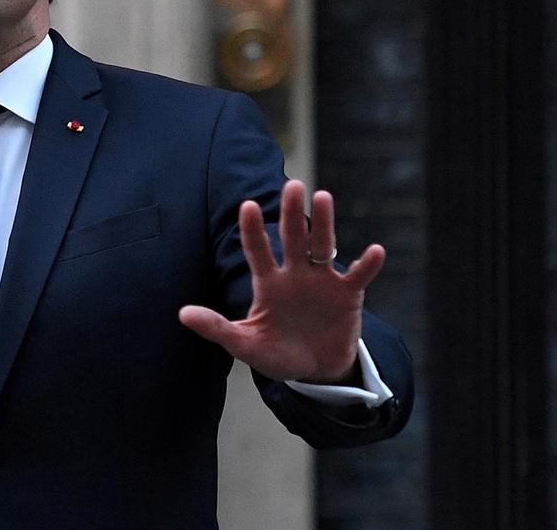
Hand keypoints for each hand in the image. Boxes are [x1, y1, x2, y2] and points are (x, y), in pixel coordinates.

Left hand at [177, 179, 385, 383]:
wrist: (314, 371)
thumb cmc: (276, 354)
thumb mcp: (244, 344)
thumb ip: (217, 328)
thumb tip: (182, 313)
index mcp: (267, 283)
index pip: (257, 250)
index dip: (253, 230)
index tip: (247, 206)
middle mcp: (295, 274)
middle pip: (292, 238)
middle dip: (291, 213)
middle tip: (293, 185)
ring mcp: (322, 281)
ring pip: (323, 246)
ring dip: (324, 224)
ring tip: (323, 197)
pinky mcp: (348, 295)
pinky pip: (359, 277)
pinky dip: (367, 265)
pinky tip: (374, 252)